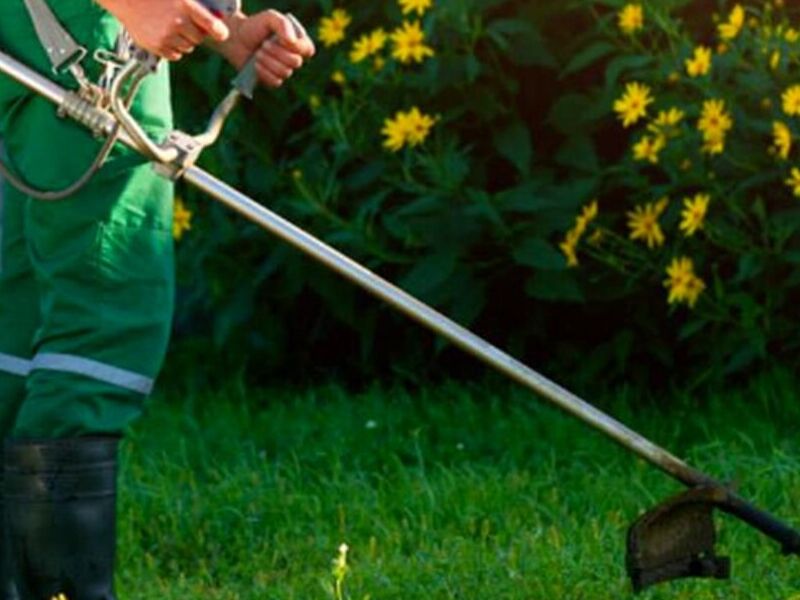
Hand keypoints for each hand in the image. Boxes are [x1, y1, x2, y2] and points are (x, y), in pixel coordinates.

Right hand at [97, 0, 229, 60]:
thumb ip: (199, 7)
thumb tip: (220, 18)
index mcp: (185, 5)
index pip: (213, 27)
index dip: (219, 32)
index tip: (221, 34)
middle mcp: (177, 22)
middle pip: (199, 39)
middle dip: (195, 33)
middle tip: (184, 23)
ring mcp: (166, 36)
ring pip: (188, 48)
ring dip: (184, 41)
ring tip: (171, 27)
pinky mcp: (157, 47)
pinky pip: (176, 55)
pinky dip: (174, 48)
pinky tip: (164, 35)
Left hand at [220, 10, 315, 87]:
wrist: (236, 38)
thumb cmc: (255, 27)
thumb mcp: (269, 18)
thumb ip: (283, 24)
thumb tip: (292, 41)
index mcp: (296, 42)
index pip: (308, 50)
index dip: (298, 48)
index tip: (282, 39)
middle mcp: (292, 57)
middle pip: (296, 62)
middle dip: (277, 53)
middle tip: (264, 44)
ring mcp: (283, 70)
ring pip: (285, 72)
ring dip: (268, 61)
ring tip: (257, 53)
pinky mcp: (273, 80)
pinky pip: (275, 82)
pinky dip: (264, 72)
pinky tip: (255, 64)